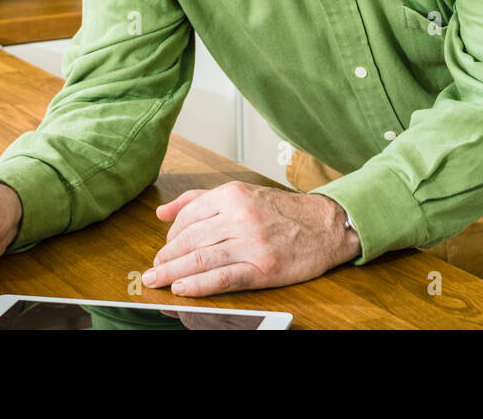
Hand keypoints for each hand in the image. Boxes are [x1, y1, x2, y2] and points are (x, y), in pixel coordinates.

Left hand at [142, 181, 360, 296]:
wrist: (326, 226)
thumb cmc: (284, 211)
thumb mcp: (243, 194)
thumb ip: (200, 200)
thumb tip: (162, 212)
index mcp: (234, 195)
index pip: (189, 216)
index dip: (171, 234)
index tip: (165, 247)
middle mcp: (240, 217)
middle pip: (190, 239)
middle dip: (167, 256)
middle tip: (155, 267)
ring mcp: (252, 244)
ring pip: (201, 259)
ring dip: (173, 272)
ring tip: (158, 280)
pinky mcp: (263, 269)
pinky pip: (222, 278)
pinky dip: (198, 286)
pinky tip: (182, 289)